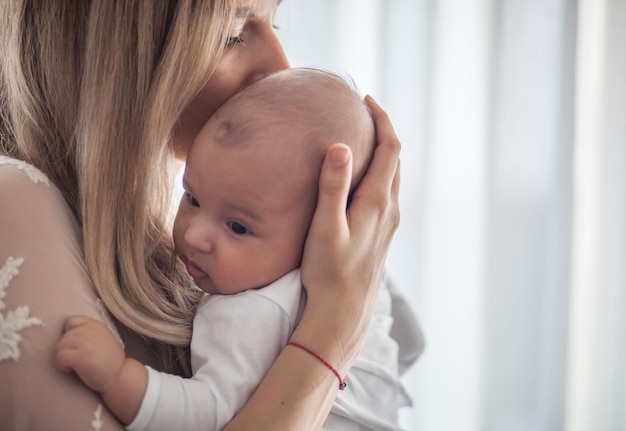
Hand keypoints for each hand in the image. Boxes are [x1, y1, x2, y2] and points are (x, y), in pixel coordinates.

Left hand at [55, 315, 126, 394]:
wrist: (120, 376)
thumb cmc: (109, 361)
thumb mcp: (103, 338)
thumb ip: (89, 332)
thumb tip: (67, 332)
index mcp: (96, 325)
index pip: (71, 321)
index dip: (70, 334)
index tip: (76, 346)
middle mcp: (91, 330)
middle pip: (63, 337)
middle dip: (67, 350)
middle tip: (78, 359)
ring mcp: (86, 342)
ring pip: (59, 347)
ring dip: (64, 358)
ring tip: (76, 365)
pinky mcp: (81, 356)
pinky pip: (59, 357)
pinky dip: (62, 366)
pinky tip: (73, 370)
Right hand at [300, 95, 399, 361]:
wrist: (344, 310)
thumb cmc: (330, 271)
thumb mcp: (325, 227)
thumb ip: (333, 187)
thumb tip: (340, 146)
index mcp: (377, 202)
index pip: (390, 149)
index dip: (382, 121)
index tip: (367, 101)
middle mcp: (388, 209)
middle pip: (394, 159)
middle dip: (383, 131)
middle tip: (363, 112)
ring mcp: (388, 222)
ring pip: (391, 176)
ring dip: (382, 152)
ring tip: (361, 137)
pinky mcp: (381, 233)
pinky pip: (386, 191)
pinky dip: (378, 172)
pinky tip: (361, 177)